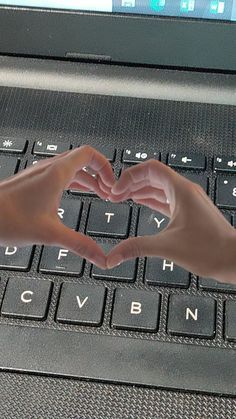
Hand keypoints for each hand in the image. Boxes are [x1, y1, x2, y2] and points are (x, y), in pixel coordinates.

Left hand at [0, 146, 114, 268]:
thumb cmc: (8, 219)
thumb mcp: (50, 234)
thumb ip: (80, 244)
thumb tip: (100, 257)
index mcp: (56, 173)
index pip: (89, 154)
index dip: (105, 167)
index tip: (113, 184)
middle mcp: (48, 168)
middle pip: (82, 161)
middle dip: (100, 175)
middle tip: (109, 193)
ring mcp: (39, 174)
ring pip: (71, 168)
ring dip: (88, 179)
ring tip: (99, 195)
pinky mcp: (32, 181)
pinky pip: (59, 175)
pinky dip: (73, 182)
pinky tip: (75, 196)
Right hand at [107, 160, 235, 282]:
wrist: (233, 259)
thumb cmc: (210, 250)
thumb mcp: (167, 247)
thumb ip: (136, 248)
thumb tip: (112, 257)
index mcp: (181, 190)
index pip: (150, 169)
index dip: (130, 176)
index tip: (116, 190)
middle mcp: (184, 192)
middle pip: (152, 176)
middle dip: (131, 183)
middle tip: (113, 194)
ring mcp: (187, 201)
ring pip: (158, 188)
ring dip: (139, 191)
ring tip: (121, 197)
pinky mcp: (188, 212)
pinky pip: (165, 199)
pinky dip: (150, 199)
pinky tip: (140, 202)